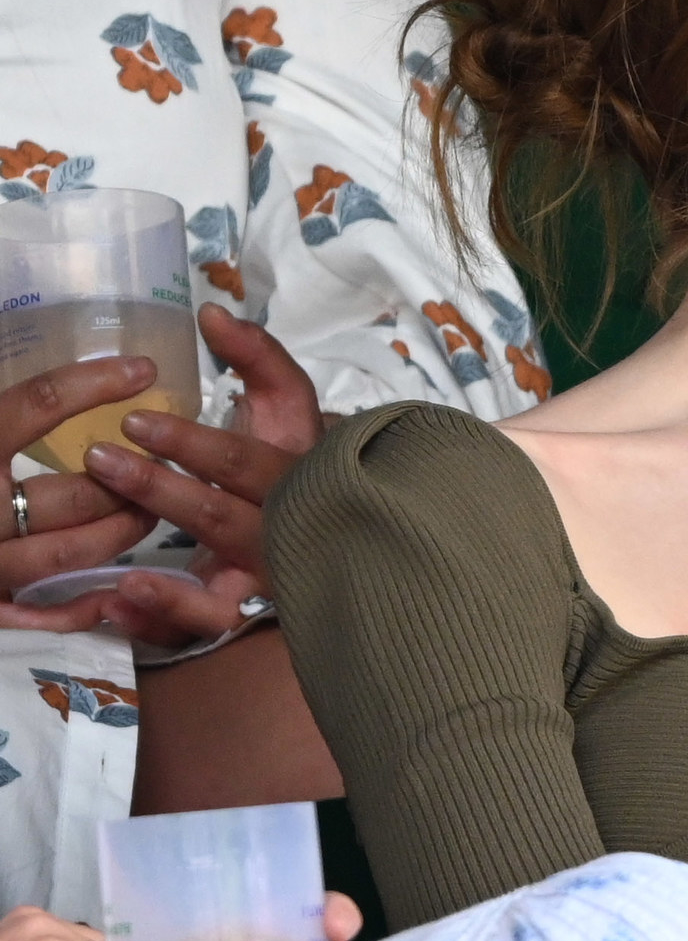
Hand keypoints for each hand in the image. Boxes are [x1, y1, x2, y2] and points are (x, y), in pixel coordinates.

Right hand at [0, 361, 161, 623]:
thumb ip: (3, 409)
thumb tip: (30, 354)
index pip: (35, 406)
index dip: (91, 384)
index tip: (141, 369)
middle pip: (70, 493)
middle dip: (125, 478)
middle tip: (162, 459)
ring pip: (67, 552)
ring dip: (119, 531)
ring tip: (147, 508)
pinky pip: (42, 611)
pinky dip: (83, 602)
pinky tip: (118, 586)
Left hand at [72, 309, 319, 648]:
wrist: (335, 537)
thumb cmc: (296, 466)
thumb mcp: (288, 410)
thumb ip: (258, 359)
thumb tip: (212, 312)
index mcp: (300, 479)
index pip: (248, 460)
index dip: (195, 444)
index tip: (136, 420)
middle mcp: (288, 534)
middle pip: (223, 517)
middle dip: (161, 491)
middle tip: (100, 459)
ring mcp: (267, 581)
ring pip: (215, 586)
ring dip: (166, 585)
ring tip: (119, 570)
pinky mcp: (243, 616)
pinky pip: (201, 629)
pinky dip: (161, 619)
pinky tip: (120, 601)